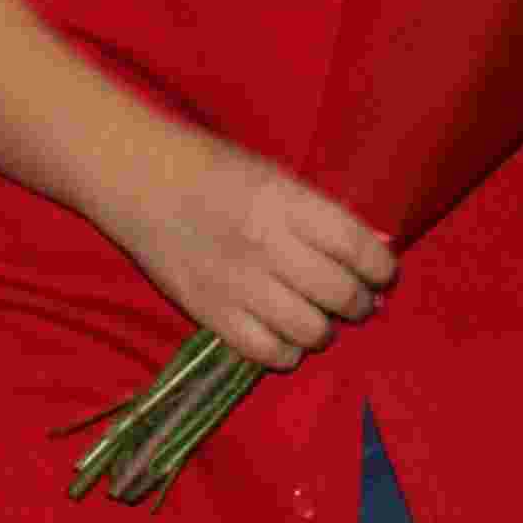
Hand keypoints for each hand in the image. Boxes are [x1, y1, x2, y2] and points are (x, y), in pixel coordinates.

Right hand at [114, 126, 394, 373]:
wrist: (139, 181)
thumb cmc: (214, 170)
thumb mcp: (274, 176)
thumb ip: (321, 214)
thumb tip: (374, 250)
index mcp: (283, 202)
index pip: (356, 245)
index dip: (381, 266)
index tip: (383, 272)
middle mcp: (264, 245)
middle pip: (340, 293)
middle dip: (362, 303)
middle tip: (360, 301)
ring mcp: (236, 284)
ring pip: (310, 329)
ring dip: (328, 329)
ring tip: (324, 319)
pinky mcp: (210, 314)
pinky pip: (268, 352)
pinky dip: (289, 351)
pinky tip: (289, 335)